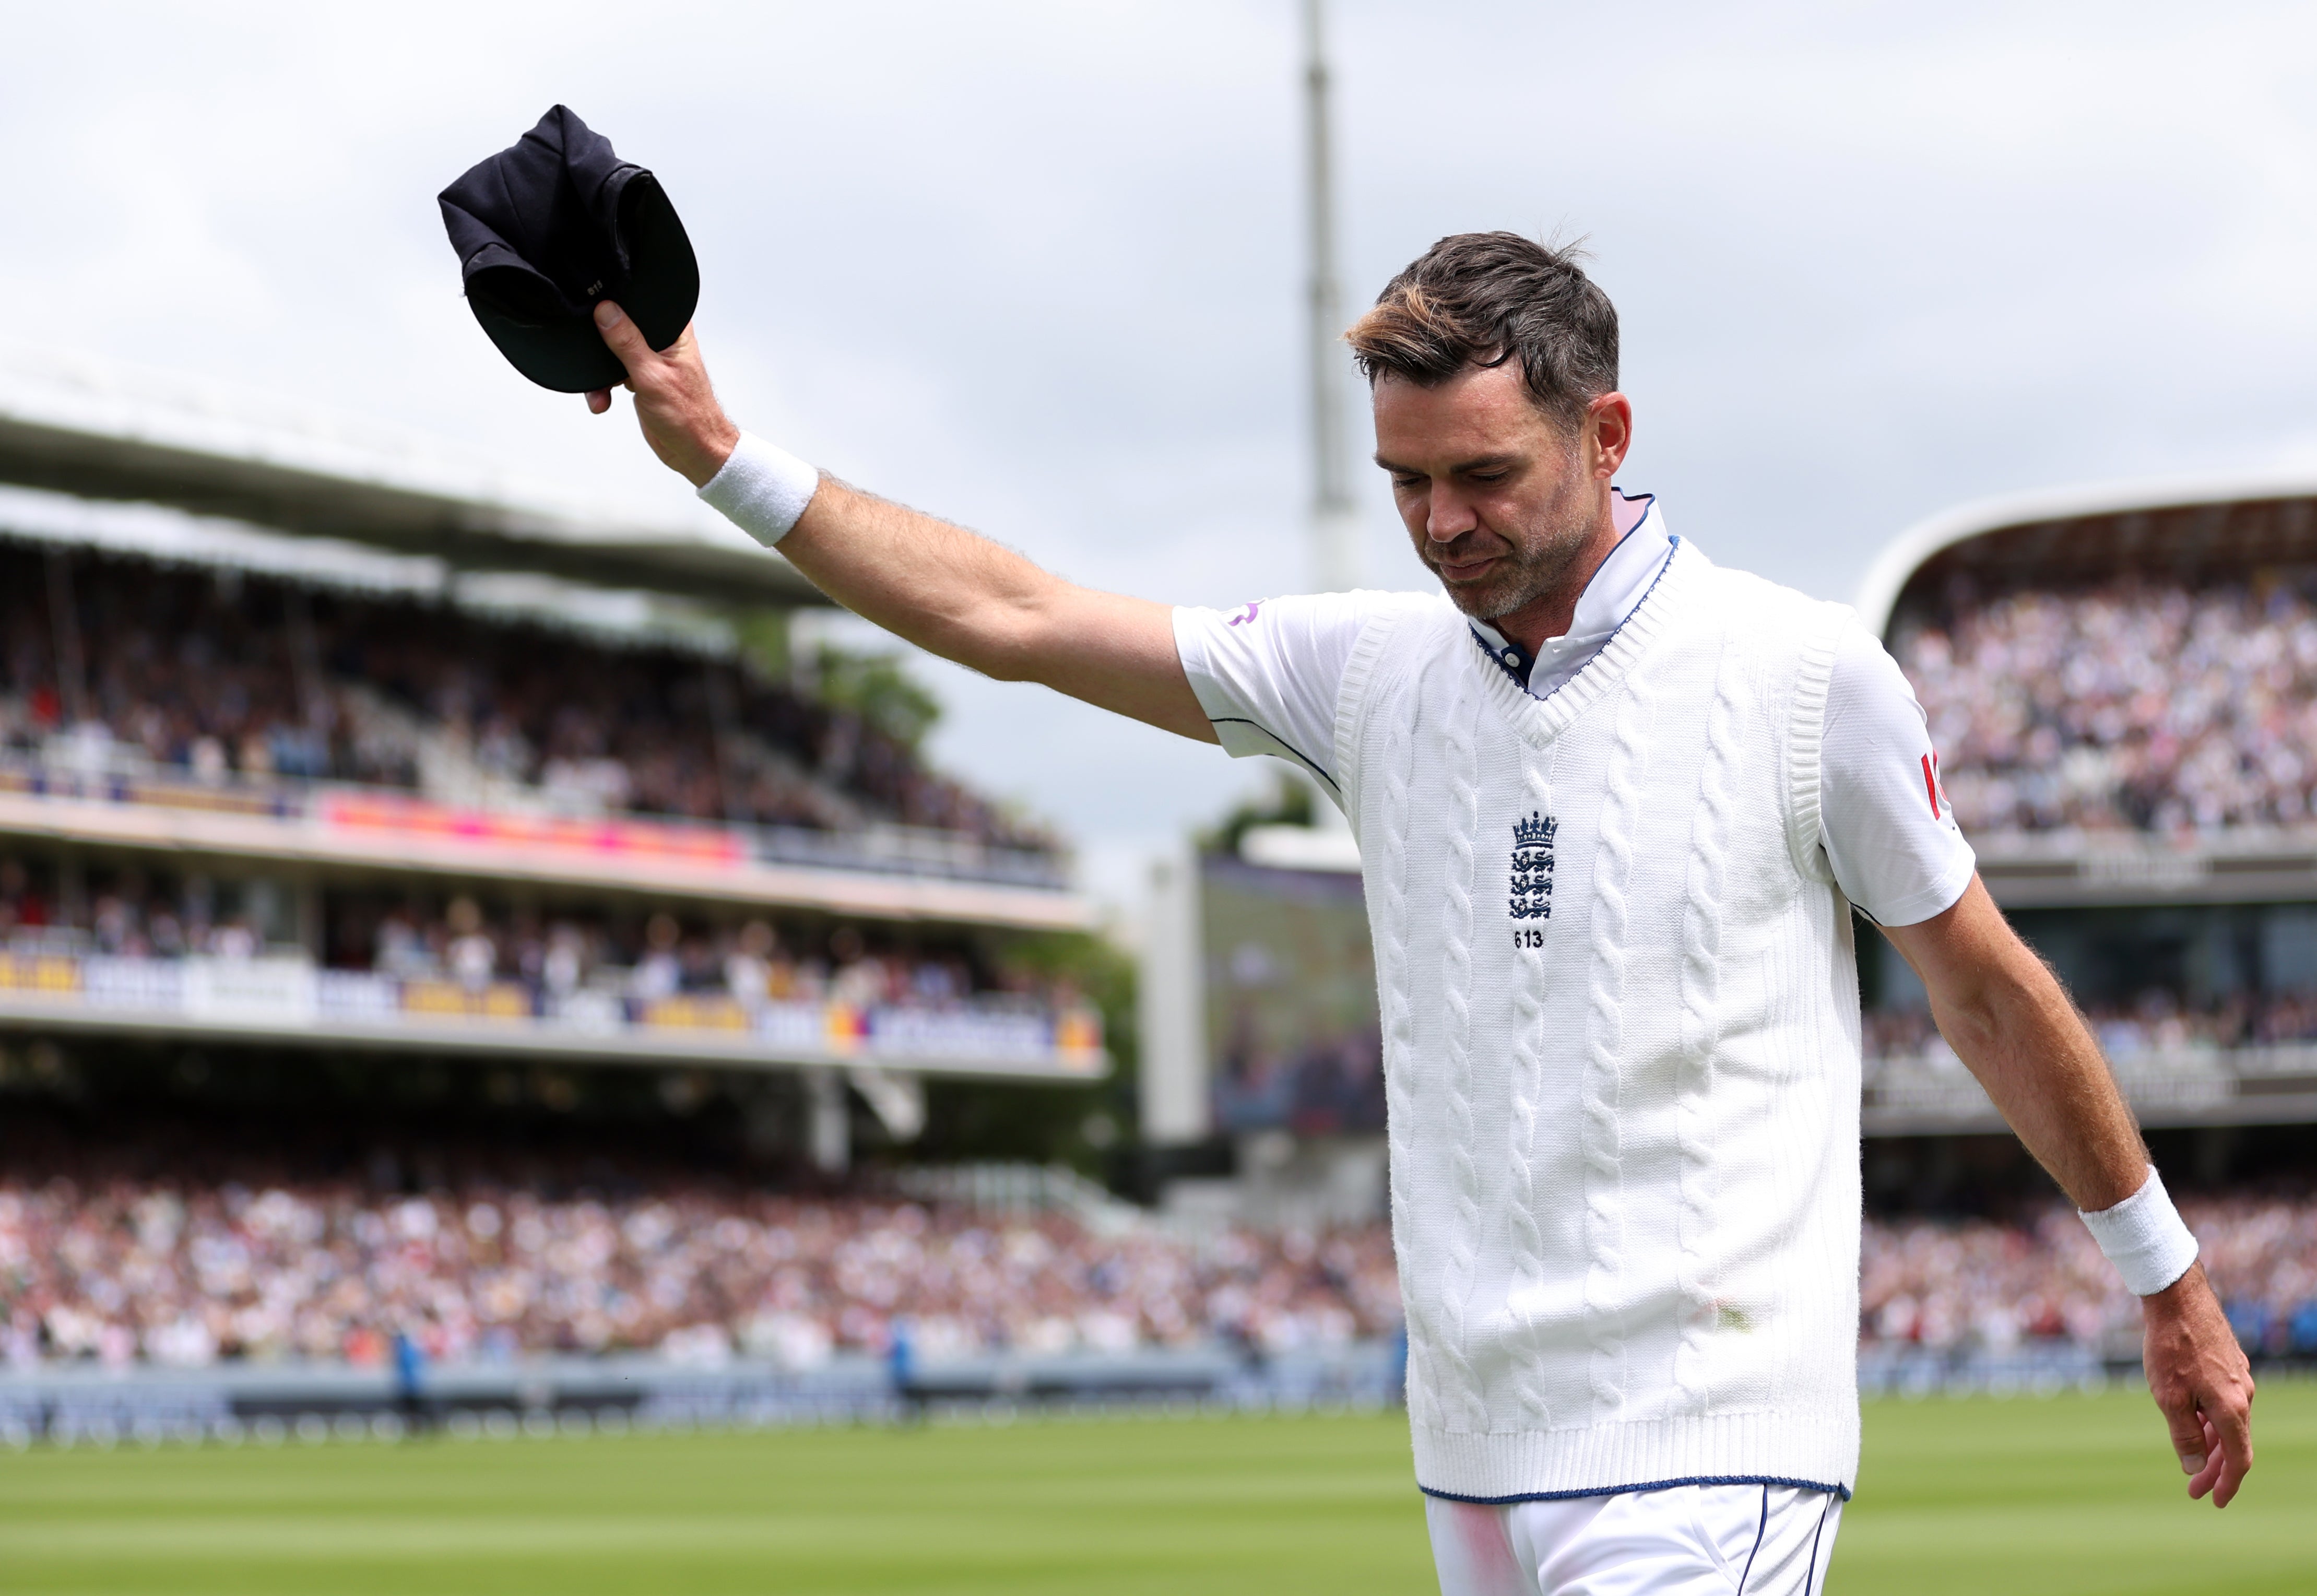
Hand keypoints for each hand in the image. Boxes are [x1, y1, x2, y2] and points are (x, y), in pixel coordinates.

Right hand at [583, 302, 740, 487]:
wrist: (693, 451)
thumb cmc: (689, 417)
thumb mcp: (652, 376)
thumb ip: (628, 343)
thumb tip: (607, 312)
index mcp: (675, 333)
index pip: (644, 305)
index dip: (620, 305)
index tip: (597, 312)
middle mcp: (663, 344)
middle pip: (623, 328)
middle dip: (604, 345)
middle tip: (599, 360)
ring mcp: (651, 361)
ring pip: (614, 354)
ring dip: (602, 373)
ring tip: (600, 390)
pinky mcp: (641, 379)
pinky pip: (614, 374)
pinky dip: (604, 386)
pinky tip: (603, 398)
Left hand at [2142, 1262, 2253, 1506]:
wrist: (2177, 1296)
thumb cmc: (2170, 1346)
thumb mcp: (2169, 1397)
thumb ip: (2184, 1435)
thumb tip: (2195, 1467)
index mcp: (2232, 1407)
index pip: (2239, 1458)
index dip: (2227, 1483)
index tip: (2214, 1501)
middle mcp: (2243, 1394)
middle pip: (2234, 1443)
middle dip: (2214, 1469)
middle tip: (2194, 1489)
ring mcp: (2238, 1377)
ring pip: (2228, 1421)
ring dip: (2211, 1444)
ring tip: (2191, 1461)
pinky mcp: (2228, 1363)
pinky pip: (2223, 1402)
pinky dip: (2210, 1419)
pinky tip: (2192, 1421)